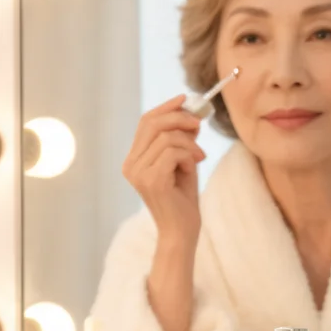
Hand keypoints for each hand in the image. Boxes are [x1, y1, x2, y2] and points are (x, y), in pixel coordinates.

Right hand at [123, 94, 205, 252]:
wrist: (182, 230)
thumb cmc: (182, 198)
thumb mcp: (182, 161)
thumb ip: (181, 139)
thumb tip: (189, 113)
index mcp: (133, 160)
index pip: (145, 122)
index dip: (166, 108)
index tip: (186, 99)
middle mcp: (130, 165)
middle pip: (153, 124)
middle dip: (180, 119)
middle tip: (199, 126)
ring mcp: (138, 173)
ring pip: (167, 138)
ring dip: (190, 144)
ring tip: (199, 158)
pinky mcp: (152, 180)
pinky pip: (174, 152)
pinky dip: (190, 156)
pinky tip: (193, 169)